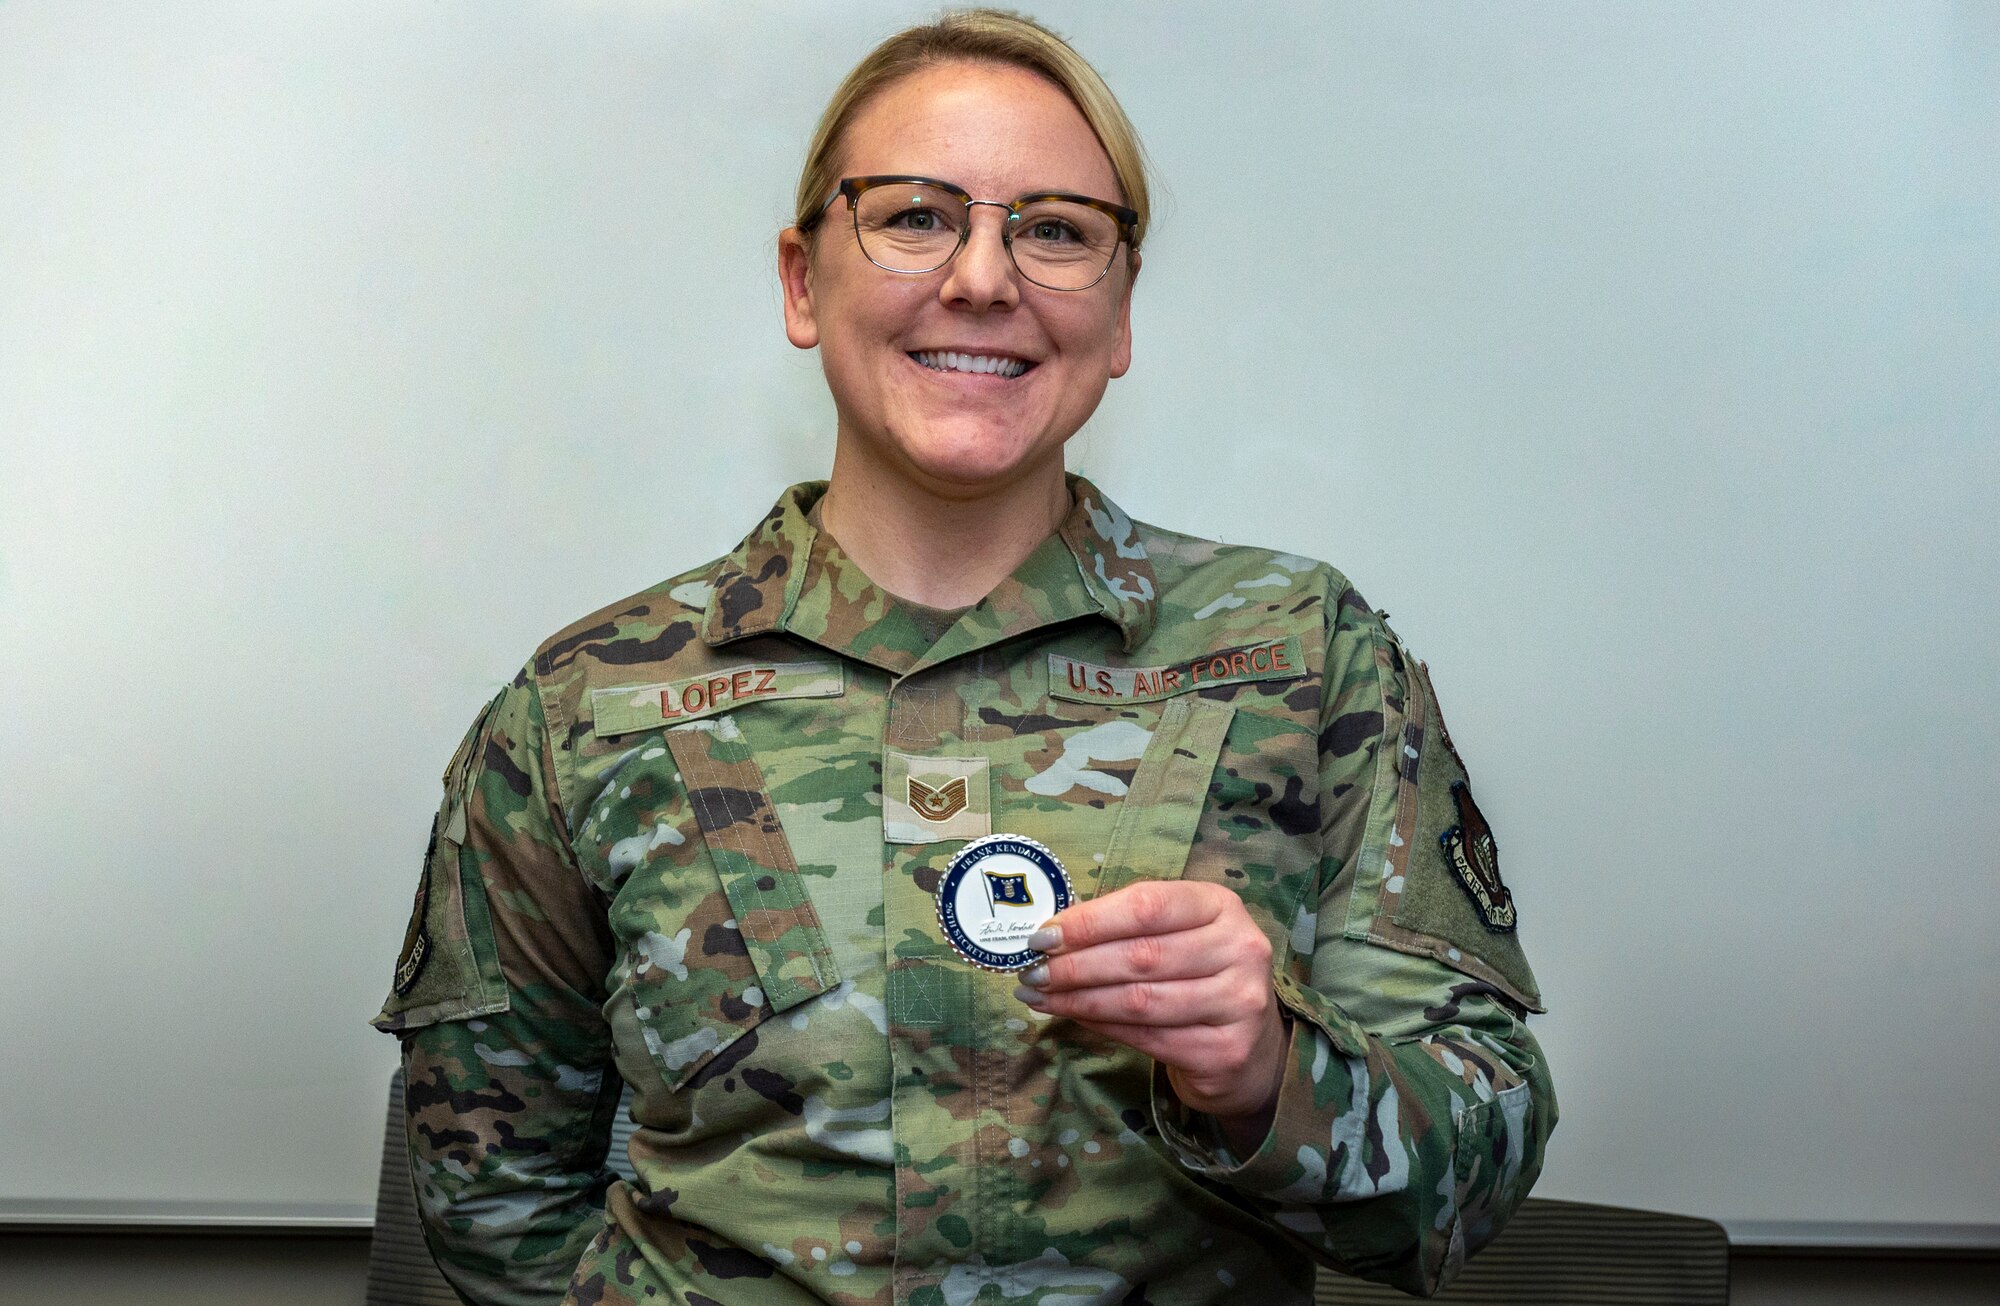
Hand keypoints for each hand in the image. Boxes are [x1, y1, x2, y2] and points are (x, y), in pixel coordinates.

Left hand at [1016, 879, 1289, 1140]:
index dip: (1089, 922)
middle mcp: (1240, 950)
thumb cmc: (1198, 975)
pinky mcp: (1226, 1051)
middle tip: (1031, 973)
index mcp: (1220, 906)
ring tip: (1039, 998)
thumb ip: (1127, 928)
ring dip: (1079, 1000)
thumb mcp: (1176, 934)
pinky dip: (1101, 1026)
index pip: (1147, 907)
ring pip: (1140, 1001)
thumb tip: (1052, 935)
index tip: (1042, 936)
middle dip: (1075, 966)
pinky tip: (1072, 1018)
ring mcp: (1239, 1003)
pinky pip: (1148, 1037)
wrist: (1252, 1045)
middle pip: (1140, 956)